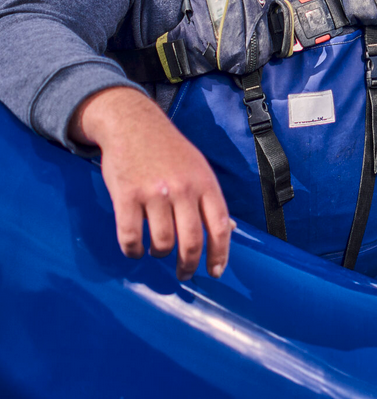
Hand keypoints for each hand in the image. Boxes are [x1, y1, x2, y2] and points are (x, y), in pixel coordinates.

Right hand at [70, 87, 232, 279]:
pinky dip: (133, 250)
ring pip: (161, 242)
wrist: (133, 124)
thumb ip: (211, 199)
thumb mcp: (199, 168)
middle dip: (188, 264)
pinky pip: (130, 236)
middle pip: (191, 241)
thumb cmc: (170, 150)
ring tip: (157, 251)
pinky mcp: (126, 196)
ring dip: (159, 254)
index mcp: (205, 183)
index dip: (220, 254)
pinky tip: (135, 250)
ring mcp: (154, 193)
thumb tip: (229, 230)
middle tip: (184, 274)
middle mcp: (183, 189)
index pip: (219, 226)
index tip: (215, 272)